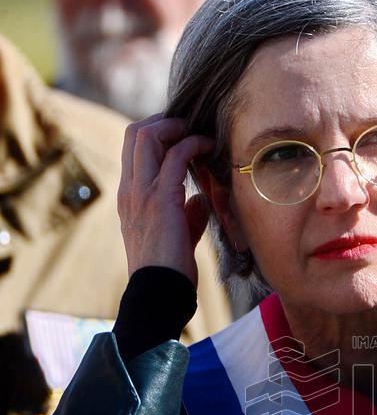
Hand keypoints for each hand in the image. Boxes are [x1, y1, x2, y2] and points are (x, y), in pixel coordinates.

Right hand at [118, 115, 214, 285]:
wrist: (159, 294)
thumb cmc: (170, 271)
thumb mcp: (178, 236)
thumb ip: (187, 215)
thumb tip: (200, 200)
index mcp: (130, 198)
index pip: (133, 149)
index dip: (158, 134)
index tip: (183, 135)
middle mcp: (130, 190)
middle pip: (136, 133)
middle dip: (165, 121)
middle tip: (191, 126)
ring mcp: (142, 193)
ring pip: (148, 136)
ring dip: (178, 126)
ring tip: (200, 132)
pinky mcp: (161, 199)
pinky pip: (175, 156)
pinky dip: (193, 144)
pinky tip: (208, 147)